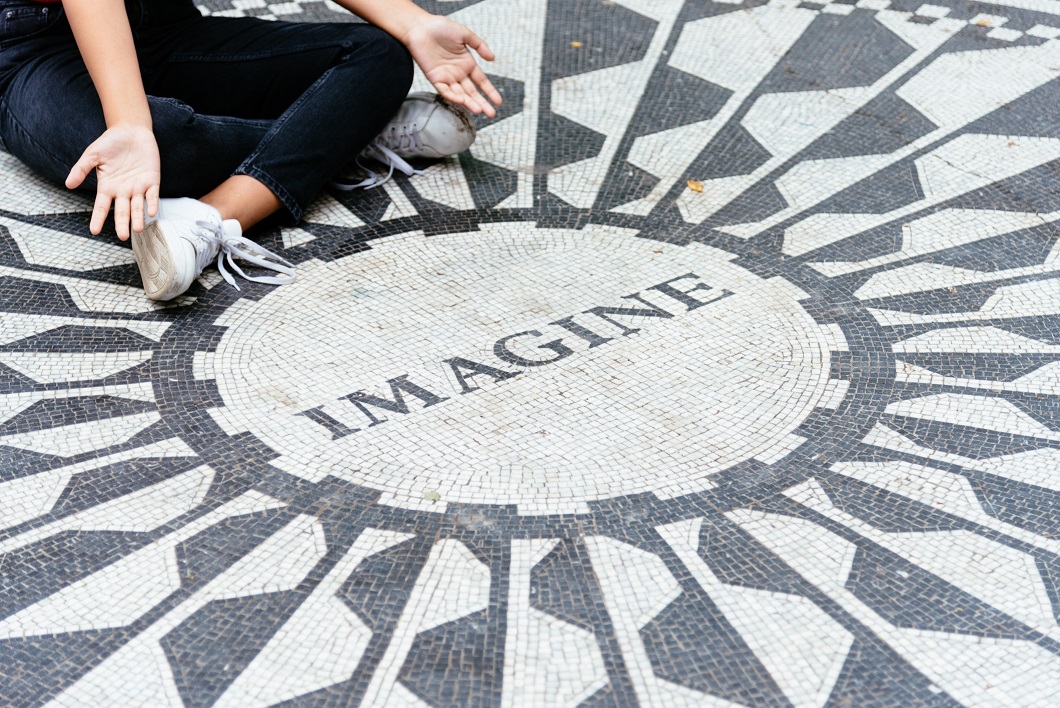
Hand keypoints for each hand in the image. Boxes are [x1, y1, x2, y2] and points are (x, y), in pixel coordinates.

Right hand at [66, 123, 160, 239]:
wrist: (131, 130)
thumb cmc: (110, 142)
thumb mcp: (92, 154)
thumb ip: (81, 169)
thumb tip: (68, 184)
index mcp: (107, 186)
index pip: (101, 206)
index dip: (98, 218)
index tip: (94, 231)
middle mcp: (123, 191)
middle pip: (122, 211)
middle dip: (122, 223)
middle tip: (123, 236)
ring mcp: (138, 187)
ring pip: (138, 206)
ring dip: (138, 217)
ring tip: (138, 229)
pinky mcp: (152, 181)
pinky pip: (152, 195)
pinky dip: (152, 203)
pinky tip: (151, 212)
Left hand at [404, 15, 501, 117]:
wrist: (420, 27)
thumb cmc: (440, 27)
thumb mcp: (465, 34)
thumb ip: (480, 45)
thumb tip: (493, 59)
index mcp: (466, 63)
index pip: (481, 82)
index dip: (489, 92)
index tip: (498, 102)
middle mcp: (458, 73)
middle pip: (472, 92)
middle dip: (482, 103)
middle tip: (491, 114)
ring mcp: (446, 77)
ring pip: (460, 94)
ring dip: (469, 103)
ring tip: (479, 111)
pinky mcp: (434, 78)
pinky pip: (445, 90)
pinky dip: (453, 96)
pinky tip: (462, 101)